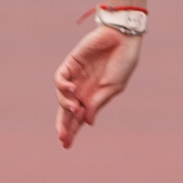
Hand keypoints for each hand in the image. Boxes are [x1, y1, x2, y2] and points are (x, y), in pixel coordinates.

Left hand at [55, 22, 142, 147]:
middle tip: (62, 138)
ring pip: (62, 96)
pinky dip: (62, 86)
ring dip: (66, 105)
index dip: (72, 131)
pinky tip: (71, 89)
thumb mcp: (113, 87)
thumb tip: (87, 122)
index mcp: (94, 97)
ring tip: (74, 107)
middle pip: (66, 111)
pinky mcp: (70, 63)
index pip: (78, 118)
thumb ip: (98, 103)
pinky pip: (60, 78)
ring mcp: (75, 76)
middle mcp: (82, 89)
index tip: (66, 145)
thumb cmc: (123, 62)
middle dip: (64, 125)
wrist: (122, 37)